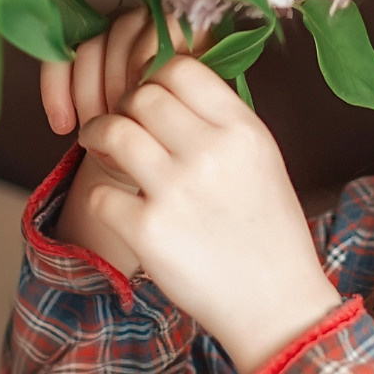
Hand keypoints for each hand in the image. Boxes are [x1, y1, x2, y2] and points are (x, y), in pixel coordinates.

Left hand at [73, 52, 342, 373]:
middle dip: (125, 107)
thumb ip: (221, 121)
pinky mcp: (148, 231)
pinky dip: (100, 198)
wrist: (277, 304)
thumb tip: (167, 86)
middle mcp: (210, 152)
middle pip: (142, 96)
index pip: (181, 69)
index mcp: (242, 130)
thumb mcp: (263, 160)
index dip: (156, 78)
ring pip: (112, 132)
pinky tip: (116, 206)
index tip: (150, 98)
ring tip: (98, 147)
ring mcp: (176, 191)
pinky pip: (98, 193)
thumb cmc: (269, 232)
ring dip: (96, 136)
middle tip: (121, 125)